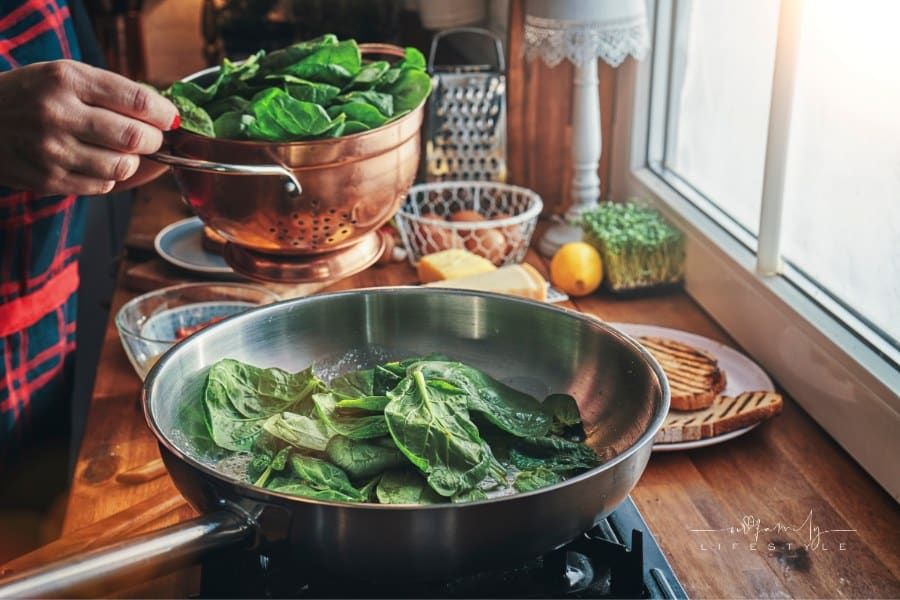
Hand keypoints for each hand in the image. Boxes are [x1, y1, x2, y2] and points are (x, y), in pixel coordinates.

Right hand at [0, 60, 177, 195]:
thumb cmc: (32, 96)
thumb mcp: (66, 76)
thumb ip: (113, 93)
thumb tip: (167, 118)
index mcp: (67, 79)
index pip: (135, 99)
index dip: (163, 113)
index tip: (171, 119)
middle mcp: (58, 113)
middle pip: (134, 137)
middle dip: (153, 141)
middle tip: (150, 139)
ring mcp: (51, 150)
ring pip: (122, 167)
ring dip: (132, 162)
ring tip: (121, 151)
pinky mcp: (47, 180)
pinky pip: (102, 187)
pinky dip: (109, 178)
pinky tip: (95, 163)